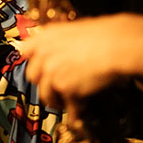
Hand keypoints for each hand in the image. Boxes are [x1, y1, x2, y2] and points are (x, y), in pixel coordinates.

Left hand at [21, 14, 142, 107]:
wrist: (117, 45)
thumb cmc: (105, 36)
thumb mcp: (75, 31)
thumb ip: (61, 42)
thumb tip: (61, 53)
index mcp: (46, 36)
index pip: (25, 51)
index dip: (32, 62)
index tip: (37, 70)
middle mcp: (44, 53)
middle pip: (32, 76)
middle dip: (44, 85)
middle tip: (56, 89)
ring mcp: (51, 71)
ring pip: (45, 94)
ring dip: (57, 101)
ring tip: (69, 104)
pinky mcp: (63, 87)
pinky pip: (65, 105)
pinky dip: (74, 110)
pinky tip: (81, 111)